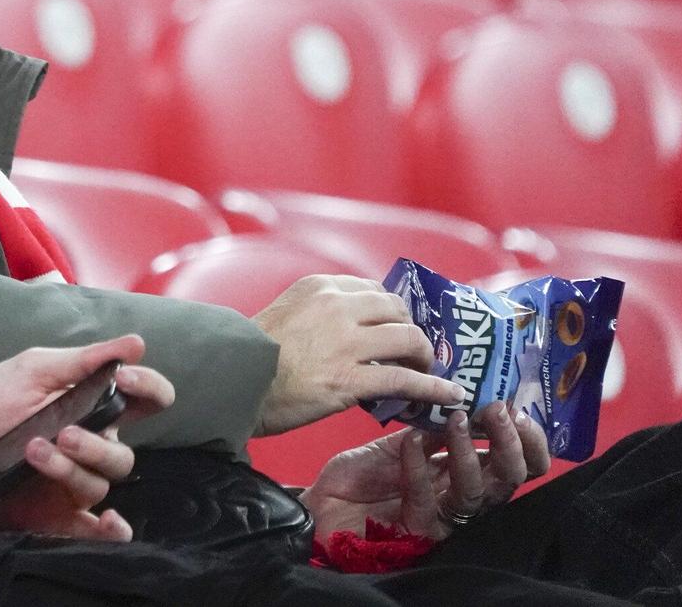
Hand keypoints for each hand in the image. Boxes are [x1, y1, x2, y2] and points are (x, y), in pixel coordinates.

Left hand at [0, 334, 174, 539]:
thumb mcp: (30, 371)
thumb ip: (81, 360)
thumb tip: (135, 343)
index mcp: (91, 408)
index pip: (143, 401)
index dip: (148, 388)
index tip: (125, 378)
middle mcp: (89, 448)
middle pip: (122, 454)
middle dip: (98, 443)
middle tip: (64, 432)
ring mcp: (72, 484)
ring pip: (99, 484)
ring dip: (72, 468)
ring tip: (34, 451)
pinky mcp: (55, 517)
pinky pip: (95, 533)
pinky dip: (110, 532)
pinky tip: (106, 522)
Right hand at [251, 275, 467, 434]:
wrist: (232, 385)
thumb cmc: (252, 357)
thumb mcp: (284, 314)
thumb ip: (318, 314)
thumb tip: (355, 333)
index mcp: (318, 287)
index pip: (373, 291)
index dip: (392, 311)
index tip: (398, 326)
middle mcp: (335, 306)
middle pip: (396, 310)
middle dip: (412, 330)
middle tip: (416, 349)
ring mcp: (345, 342)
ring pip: (408, 339)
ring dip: (425, 357)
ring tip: (428, 370)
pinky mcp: (350, 378)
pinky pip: (405, 379)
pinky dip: (433, 388)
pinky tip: (448, 395)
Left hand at [301, 402, 552, 541]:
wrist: (323, 506)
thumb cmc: (364, 475)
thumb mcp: (401, 441)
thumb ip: (431, 425)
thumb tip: (458, 393)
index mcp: (465, 474)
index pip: (517, 464)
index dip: (527, 441)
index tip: (517, 409)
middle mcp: (462, 498)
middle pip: (508, 480)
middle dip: (508, 443)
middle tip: (495, 411)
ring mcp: (442, 517)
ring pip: (475, 491)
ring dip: (466, 451)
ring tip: (454, 419)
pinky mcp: (415, 530)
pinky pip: (427, 499)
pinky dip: (419, 465)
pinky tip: (410, 441)